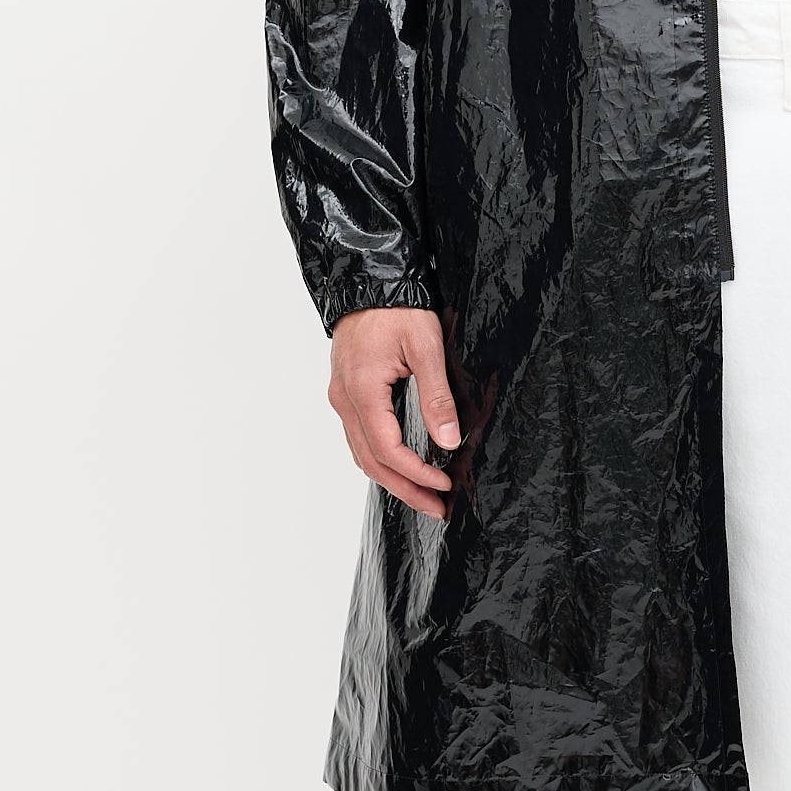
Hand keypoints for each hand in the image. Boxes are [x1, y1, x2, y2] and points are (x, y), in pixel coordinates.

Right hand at [329, 307, 461, 517]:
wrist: (369, 281)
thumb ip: (437, 397)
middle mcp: (344, 400)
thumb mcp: (427, 348)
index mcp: (362, 391)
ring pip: (362, 453)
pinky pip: (360, 437)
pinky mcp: (346, 393)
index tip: (445, 485)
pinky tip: (402, 467)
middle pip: (372, 461)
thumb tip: (449, 441)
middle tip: (437, 509)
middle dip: (405, 489)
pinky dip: (380, 459)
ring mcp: (342, 397)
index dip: (417, 474)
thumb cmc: (398, 309)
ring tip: (423, 496)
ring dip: (392, 479)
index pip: (388, 450)